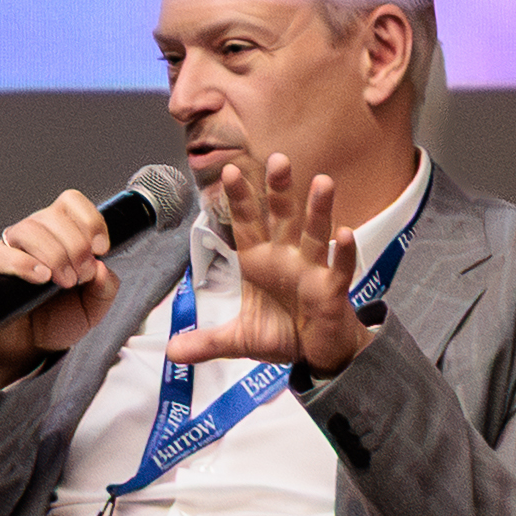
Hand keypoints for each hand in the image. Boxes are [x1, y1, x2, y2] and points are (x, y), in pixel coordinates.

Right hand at [0, 182, 122, 385]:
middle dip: (76, 247)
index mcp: (61, 234)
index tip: (100, 249)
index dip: (90, 220)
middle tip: (80, 276)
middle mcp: (36, 235)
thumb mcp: (93, 308)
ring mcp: (12, 248)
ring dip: (54, 256)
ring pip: (29, 230)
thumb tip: (102, 268)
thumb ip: (104, 288)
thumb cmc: (56, 319)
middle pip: (53, 216)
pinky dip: (25, 265)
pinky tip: (41, 278)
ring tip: (63, 282)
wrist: (28, 346)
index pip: (71, 203)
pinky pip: (3, 254)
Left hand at [194, 145, 369, 373]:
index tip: (228, 171)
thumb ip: (206, 342)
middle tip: (278, 159)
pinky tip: (344, 234)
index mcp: (260, 261)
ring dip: (319, 210)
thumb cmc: (283, 335)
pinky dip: (343, 253)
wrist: (318, 356)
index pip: (248, 223)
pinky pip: (340, 269)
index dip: (240, 199)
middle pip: (283, 218)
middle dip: (280, 190)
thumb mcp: (239, 341)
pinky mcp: (333, 291)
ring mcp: (312, 272)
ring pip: (316, 235)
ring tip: (323, 182)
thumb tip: (171, 353)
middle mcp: (287, 258)